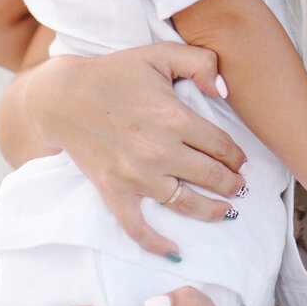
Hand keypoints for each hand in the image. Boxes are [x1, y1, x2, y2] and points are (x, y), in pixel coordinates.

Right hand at [25, 43, 247, 257]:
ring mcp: (136, 175)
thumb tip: (225, 90)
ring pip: (185, 203)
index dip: (237, 157)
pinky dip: (157, 244)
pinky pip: (138, 227)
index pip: (221, 145)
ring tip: (226, 212)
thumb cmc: (116, 73)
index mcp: (175, 117)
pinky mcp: (114, 191)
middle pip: (210, 176)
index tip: (242, 163)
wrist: (64, 96)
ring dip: (211, 211)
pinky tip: (175, 251)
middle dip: (231, 184)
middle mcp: (160, 150)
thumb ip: (201, 62)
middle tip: (240, 187)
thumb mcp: (161, 54)